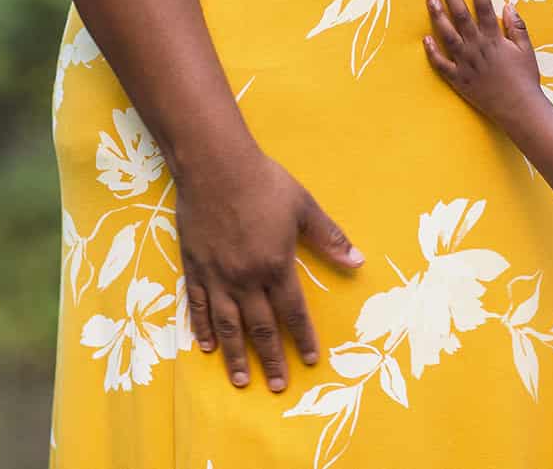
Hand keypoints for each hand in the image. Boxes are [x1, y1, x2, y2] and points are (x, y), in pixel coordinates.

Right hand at [175, 147, 363, 391]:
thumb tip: (358, 262)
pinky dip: (203, 329)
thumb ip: (330, 239)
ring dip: (236, 356)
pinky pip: (198, 306)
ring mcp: (217, 275)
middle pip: (260, 327)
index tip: (311, 360)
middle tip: (278, 386)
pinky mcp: (194, 267)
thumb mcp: (304, 208)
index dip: (303, 337)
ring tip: (241, 381)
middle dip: (271, 359)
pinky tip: (207, 347)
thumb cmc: (264, 183)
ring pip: (227, 325)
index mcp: (276, 265)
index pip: (293, 311)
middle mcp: (246, 278)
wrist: (215, 165)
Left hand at [423, 0, 542, 123]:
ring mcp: (465, 63)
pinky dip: (432, 52)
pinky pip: (441, 64)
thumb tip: (507, 5)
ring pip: (447, 35)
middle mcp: (477, 47)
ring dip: (438, 16)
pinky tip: (425, 39)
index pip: (484, 7)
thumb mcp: (526, 50)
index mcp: (494, 39)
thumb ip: (516, 27)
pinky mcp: (459, 79)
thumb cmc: (525, 79)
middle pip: (462, 16)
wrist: (518, 108)